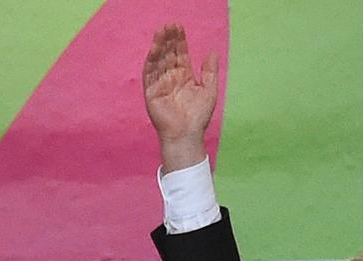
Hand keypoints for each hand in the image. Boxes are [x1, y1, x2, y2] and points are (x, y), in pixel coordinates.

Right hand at [143, 24, 218, 172]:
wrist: (187, 134)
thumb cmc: (198, 116)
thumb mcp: (208, 90)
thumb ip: (209, 71)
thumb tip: (212, 52)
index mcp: (183, 76)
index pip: (180, 54)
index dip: (179, 41)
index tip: (178, 27)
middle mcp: (170, 78)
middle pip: (168, 54)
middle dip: (168, 39)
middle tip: (170, 25)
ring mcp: (160, 84)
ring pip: (158, 61)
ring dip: (159, 46)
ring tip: (161, 31)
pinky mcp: (151, 92)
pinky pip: (149, 73)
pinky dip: (151, 60)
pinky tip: (154, 48)